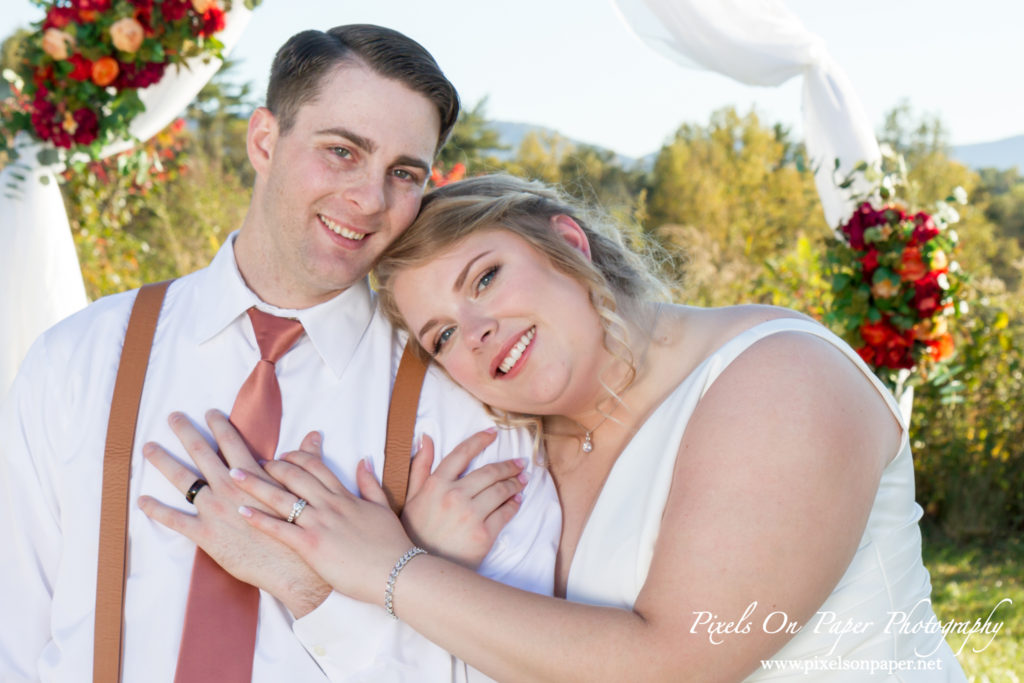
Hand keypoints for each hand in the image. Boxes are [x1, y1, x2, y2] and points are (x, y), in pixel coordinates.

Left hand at [137, 410, 331, 616]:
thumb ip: (306, 460)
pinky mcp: (207, 536)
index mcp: (253, 476)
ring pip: (183, 480)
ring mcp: (215, 510)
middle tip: (173, 417)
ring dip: (164, 461)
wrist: (296, 566)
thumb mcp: (303, 491)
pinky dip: (156, 510)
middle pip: (202, 453)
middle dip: (186, 432)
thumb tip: (314, 435)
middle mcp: (230, 488)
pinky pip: (175, 520)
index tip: (210, 412)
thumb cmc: (302, 528)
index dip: (220, 425)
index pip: (232, 442)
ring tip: (150, 447)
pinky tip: (142, 501)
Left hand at [232, 450, 413, 605]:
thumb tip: (363, 459)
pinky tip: (242, 511)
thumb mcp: (382, 507)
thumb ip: (369, 482)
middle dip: (269, 465)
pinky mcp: (311, 546)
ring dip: (255, 485)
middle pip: (294, 475)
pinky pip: (280, 529)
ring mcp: (319, 524)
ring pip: (282, 497)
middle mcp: (329, 504)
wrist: (397, 573)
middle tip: (248, 461)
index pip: (315, 466)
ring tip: (234, 475)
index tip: (280, 455)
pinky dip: (259, 519)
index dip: (295, 456)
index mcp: (344, 496)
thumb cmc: (391, 544)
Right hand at [401, 431, 526, 568]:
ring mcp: (470, 515)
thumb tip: (425, 437)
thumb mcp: (410, 498)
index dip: (479, 440)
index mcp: (436, 484)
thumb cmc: (415, 533)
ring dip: (515, 483)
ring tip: (522, 480)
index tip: (493, 433)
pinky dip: (514, 504)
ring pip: (500, 491)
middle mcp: (454, 496)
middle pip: (489, 472)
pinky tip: (517, 500)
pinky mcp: (484, 534)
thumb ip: (419, 466)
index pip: (462, 453)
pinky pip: (505, 513)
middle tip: (520, 463)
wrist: (420, 571)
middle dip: (508, 466)